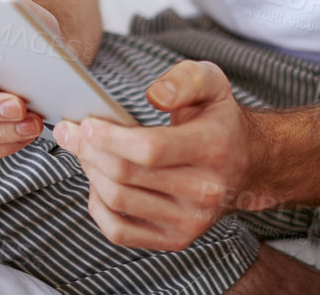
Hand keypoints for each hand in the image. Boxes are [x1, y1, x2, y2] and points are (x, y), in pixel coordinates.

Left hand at [53, 59, 264, 250]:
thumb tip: (155, 95)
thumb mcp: (211, 83)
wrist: (247, 164)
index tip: (86, 122)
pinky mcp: (176, 240)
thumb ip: (184, 79)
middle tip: (72, 131)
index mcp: (213, 148)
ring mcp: (190, 221)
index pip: (150, 149)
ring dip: (90, 173)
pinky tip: (97, 182)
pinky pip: (120, 231)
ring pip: (118, 201)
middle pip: (126, 175)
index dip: (109, 137)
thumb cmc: (218, 120)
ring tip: (85, 151)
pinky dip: (97, 207)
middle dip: (89, 150)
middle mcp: (205, 191)